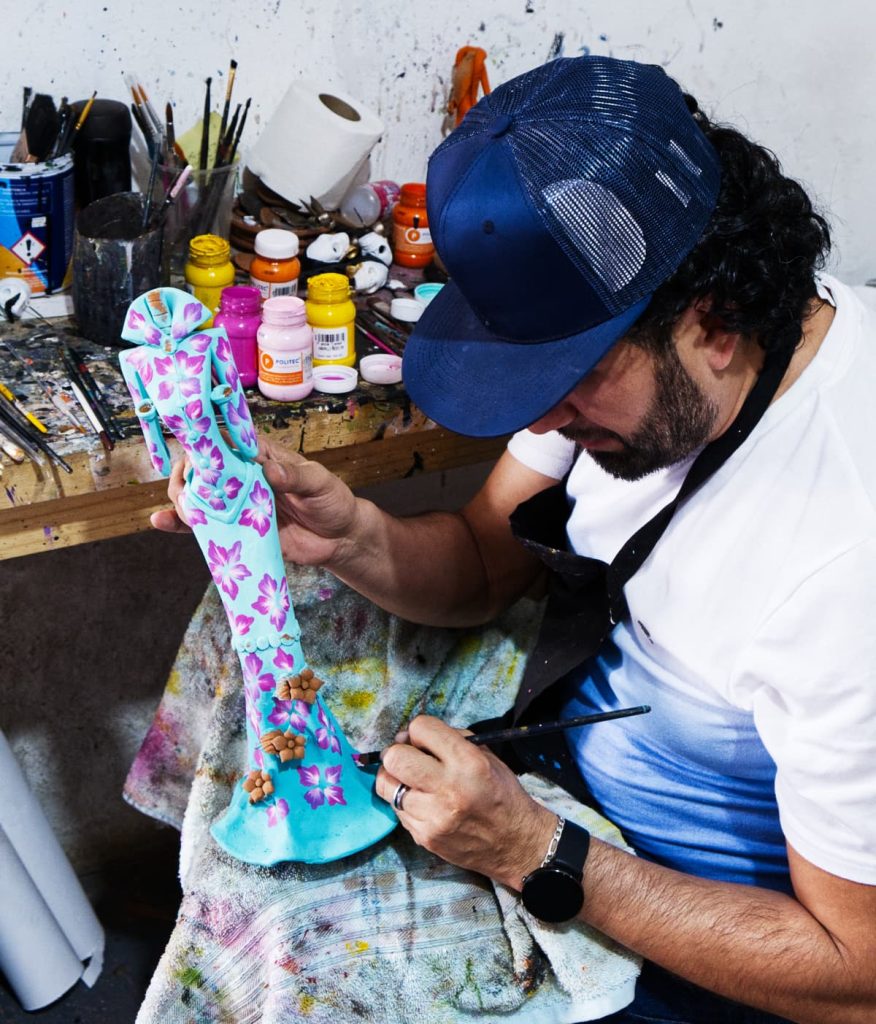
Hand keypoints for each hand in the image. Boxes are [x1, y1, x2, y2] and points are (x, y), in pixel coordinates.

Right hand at [151, 438, 362, 567]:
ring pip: (197, 495)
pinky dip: (180, 524)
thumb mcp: (319, 484)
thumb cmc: (332, 501)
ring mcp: (237, 503)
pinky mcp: (235, 529)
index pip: (227, 440)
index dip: (205, 442)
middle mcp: (243, 476)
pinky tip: (161, 522)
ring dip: (181, 498)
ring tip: (183, 508)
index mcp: (261, 455)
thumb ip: (294, 477)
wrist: (340, 539)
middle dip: (188, 473)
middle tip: (189, 488)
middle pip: (203, 467)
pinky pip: (204, 525)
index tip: (192, 449)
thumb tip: (270, 471)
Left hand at [376, 715, 557, 889]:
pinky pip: (397, 810)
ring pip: (386, 785)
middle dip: (397, 752)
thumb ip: (449, 739)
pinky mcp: (424, 837)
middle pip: (394, 757)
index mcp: (467, 761)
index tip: (423, 740)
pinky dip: (405, 802)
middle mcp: (448, 788)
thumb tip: (409, 736)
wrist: (515, 843)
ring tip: (411, 780)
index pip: (420, 728)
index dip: (419, 731)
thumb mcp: (485, 755)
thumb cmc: (500, 793)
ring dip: (395, 778)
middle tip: (407, 757)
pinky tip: (422, 802)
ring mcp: (433, 816)